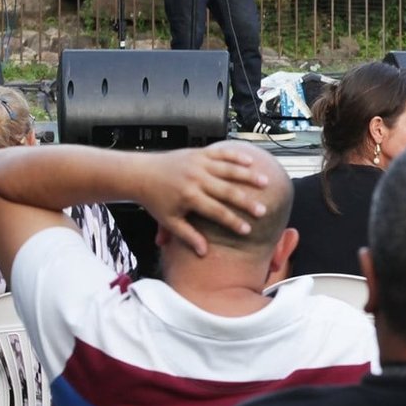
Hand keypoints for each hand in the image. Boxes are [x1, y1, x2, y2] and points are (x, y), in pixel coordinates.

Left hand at [138, 143, 269, 254]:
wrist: (141, 173)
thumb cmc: (155, 199)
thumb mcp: (169, 221)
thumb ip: (187, 236)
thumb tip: (203, 252)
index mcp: (189, 197)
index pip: (216, 212)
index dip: (233, 222)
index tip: (247, 230)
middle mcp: (196, 179)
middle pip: (227, 191)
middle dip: (246, 202)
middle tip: (263, 211)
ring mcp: (198, 164)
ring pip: (228, 169)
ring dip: (248, 176)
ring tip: (265, 182)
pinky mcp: (199, 153)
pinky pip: (221, 153)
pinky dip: (235, 156)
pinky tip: (250, 161)